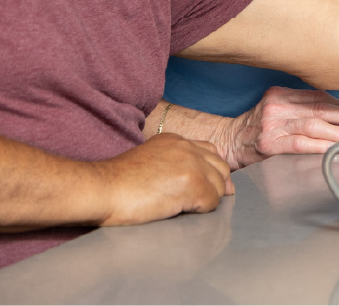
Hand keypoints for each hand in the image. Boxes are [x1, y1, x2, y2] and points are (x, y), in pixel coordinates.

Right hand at [97, 134, 231, 225]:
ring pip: (219, 186)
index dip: (209, 173)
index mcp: (176, 140)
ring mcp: (191, 164)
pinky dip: (200, 212)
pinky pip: (211, 202)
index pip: (210, 153)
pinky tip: (179, 212)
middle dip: (214, 186)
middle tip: (194, 202)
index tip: (199, 188)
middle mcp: (187, 147)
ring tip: (183, 208)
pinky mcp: (191, 184)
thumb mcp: (151, 161)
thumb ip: (176, 164)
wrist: (102, 188)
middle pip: (221, 168)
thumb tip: (204, 179)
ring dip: (206, 200)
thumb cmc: (119, 183)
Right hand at [218, 86, 338, 169]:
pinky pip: (300, 144)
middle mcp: (277, 105)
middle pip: (320, 108)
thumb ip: (302, 108)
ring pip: (313, 125)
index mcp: (282, 93)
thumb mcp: (277, 109)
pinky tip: (335, 149)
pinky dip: (320, 146)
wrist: (228, 143)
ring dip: (338, 131)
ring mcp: (272, 124)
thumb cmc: (258, 129)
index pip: (319, 96)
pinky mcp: (269, 144)